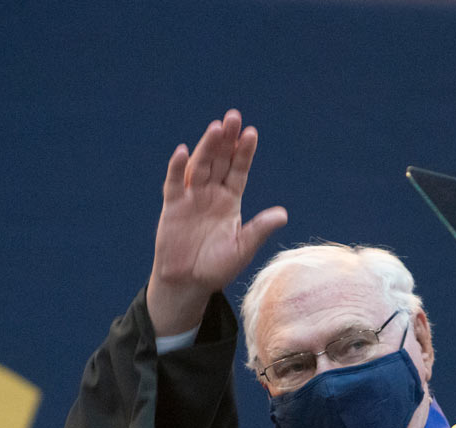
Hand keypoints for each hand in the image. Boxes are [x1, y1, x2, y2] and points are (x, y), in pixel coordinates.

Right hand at [145, 108, 288, 335]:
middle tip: (233, 117)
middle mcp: (211, 193)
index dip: (244, 152)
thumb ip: (259, 230)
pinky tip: (183, 151)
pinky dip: (177, 168)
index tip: (251, 133)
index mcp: (231, 200)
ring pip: (200, 166)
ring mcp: (191, 197)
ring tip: (215, 128)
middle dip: (226, 140)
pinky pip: (174, 183)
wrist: (188, 283)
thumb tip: (283, 214)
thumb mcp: (242, 249)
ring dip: (206, 147)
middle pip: (220, 161)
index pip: (239, 170)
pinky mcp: (172, 206)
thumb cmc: (217, 267)